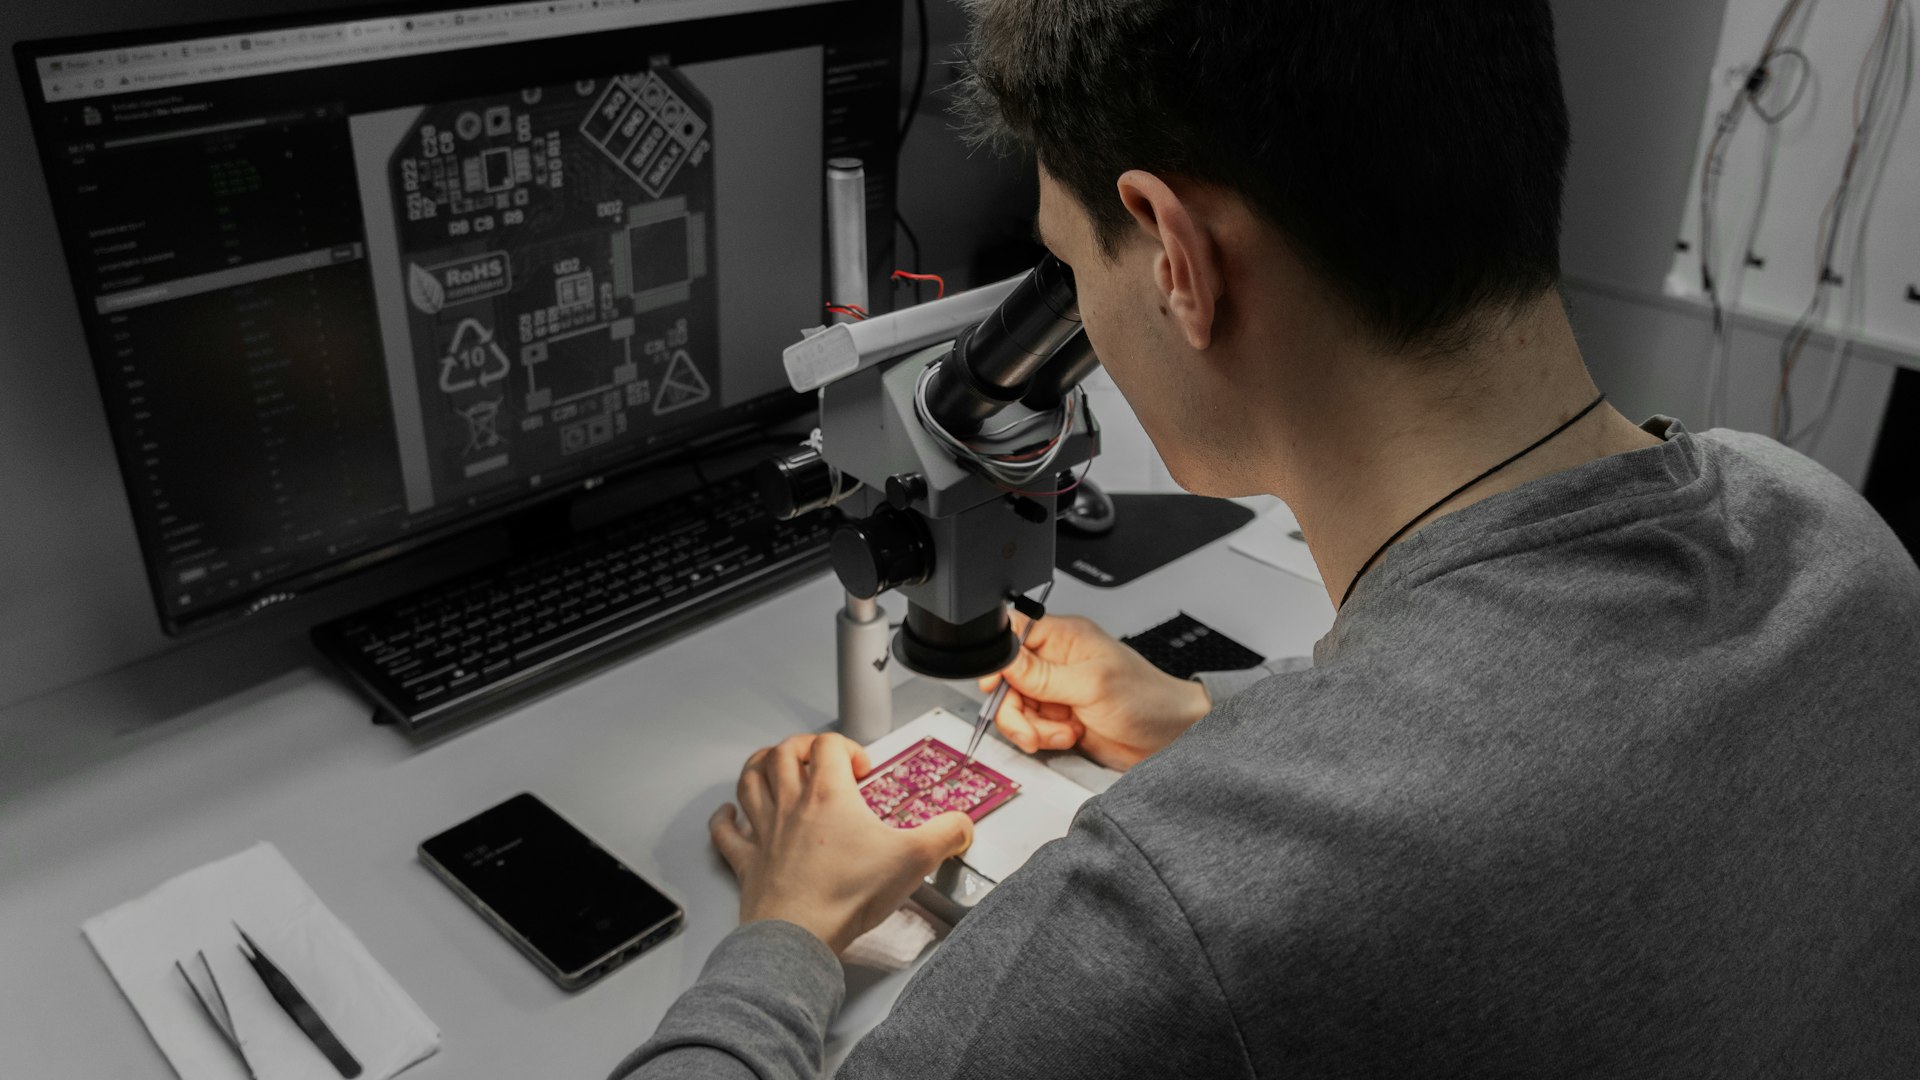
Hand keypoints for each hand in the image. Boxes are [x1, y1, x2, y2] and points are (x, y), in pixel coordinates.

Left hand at [709, 733, 972, 952]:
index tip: (862, 769)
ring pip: (749, 780)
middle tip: (819, 757)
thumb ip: (946, 836)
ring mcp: (763, 831)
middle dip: (802, 746)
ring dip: (760, 765)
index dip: (847, 747)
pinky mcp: (746, 861)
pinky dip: (724, 817)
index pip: (829, 745)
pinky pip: (725, 831)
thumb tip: (962, 826)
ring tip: (774, 764)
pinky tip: (729, 813)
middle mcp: (790, 804)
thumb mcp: (913, 860)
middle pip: (783, 753)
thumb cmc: (847, 895)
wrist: (799, 936)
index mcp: (828, 795)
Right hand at [978, 613, 1210, 770]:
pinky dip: (1043, 737)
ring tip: (1060, 732)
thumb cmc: (1147, 699)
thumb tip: (1005, 661)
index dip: (999, 659)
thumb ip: (1043, 675)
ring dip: (1032, 727)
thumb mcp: (1091, 684)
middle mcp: (1057, 661)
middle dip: (1015, 707)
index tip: (999, 684)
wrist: (1170, 737)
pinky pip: (1031, 726)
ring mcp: (1057, 690)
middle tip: (1030, 725)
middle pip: (1008, 678)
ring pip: (1016, 707)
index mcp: (1065, 637)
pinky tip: (1067, 736)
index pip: (1014, 633)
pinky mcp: (1059, 716)